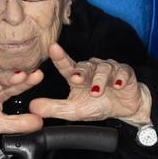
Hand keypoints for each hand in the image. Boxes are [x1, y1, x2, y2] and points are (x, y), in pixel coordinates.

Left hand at [29, 43, 151, 124]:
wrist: (124, 108)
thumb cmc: (97, 105)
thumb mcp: (74, 110)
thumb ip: (54, 108)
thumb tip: (32, 107)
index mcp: (77, 75)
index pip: (66, 65)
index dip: (59, 56)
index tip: (52, 47)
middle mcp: (92, 69)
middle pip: (85, 65)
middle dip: (80, 72)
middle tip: (76, 79)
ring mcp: (109, 69)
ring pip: (103, 68)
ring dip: (99, 80)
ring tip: (97, 92)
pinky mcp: (125, 72)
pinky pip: (122, 71)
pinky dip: (120, 77)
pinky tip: (118, 85)